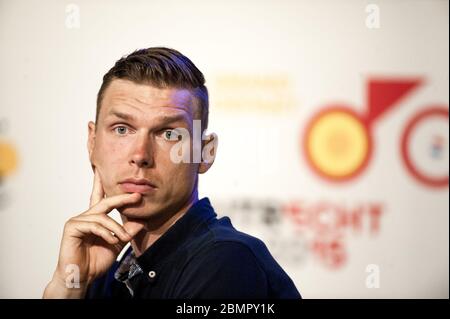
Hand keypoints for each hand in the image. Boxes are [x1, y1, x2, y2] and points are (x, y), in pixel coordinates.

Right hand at [43, 169, 144, 297]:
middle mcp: (86, 217)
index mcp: (96, 218)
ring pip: (103, 217)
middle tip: (137, 196)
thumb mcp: (118, 243)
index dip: (102, 183)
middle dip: (123, 198)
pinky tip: (111, 240)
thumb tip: (142, 221)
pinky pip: (94, 225)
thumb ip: (128, 231)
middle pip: (106, 201)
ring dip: (117, 228)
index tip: (105, 170)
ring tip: (125, 238)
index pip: (100, 197)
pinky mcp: (72, 227)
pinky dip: (105, 233)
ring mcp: (78, 221)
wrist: (82, 277)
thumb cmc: (96, 261)